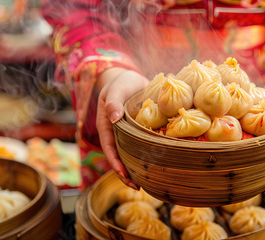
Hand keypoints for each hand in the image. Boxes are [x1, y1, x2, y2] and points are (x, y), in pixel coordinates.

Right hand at [96, 68, 148, 188]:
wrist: (132, 78)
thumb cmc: (121, 82)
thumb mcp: (116, 88)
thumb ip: (113, 101)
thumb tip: (113, 117)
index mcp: (106, 125)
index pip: (109, 147)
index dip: (115, 162)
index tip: (124, 174)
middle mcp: (116, 133)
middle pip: (119, 156)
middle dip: (126, 173)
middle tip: (138, 187)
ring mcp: (127, 134)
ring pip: (130, 154)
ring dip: (136, 168)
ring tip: (147, 183)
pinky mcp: (139, 132)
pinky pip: (141, 147)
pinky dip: (146, 157)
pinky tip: (157, 165)